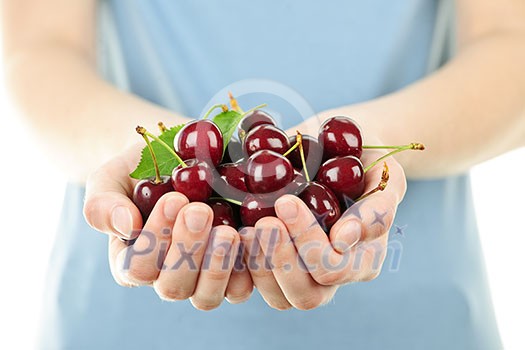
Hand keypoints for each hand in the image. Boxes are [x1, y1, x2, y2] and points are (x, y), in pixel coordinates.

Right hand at [83, 144, 253, 308]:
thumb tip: (126, 227)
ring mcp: (202, 278)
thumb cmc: (145, 169)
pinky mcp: (234, 272)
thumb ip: (104, 203)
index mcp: (133, 260)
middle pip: (173, 287)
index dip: (154, 240)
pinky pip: (241, 287)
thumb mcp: (114, 177)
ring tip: (228, 231)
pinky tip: (251, 235)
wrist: (186, 156)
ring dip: (217, 266)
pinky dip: (248, 266)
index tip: (173, 199)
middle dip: (187, 249)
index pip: (137, 269)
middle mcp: (167, 276)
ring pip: (206, 296)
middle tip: (200, 210)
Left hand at [240, 123, 406, 309]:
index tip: (285, 202)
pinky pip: (255, 285)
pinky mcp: (276, 266)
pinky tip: (232, 232)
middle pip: (306, 295)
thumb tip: (346, 237)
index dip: (308, 240)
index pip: (333, 269)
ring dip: (258, 264)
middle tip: (263, 221)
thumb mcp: (385, 175)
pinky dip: (240, 263)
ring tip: (244, 229)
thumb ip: (378, 207)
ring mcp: (302, 275)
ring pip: (278, 297)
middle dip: (281, 258)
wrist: (339, 153)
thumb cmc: (366, 163)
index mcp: (363, 260)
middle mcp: (333, 275)